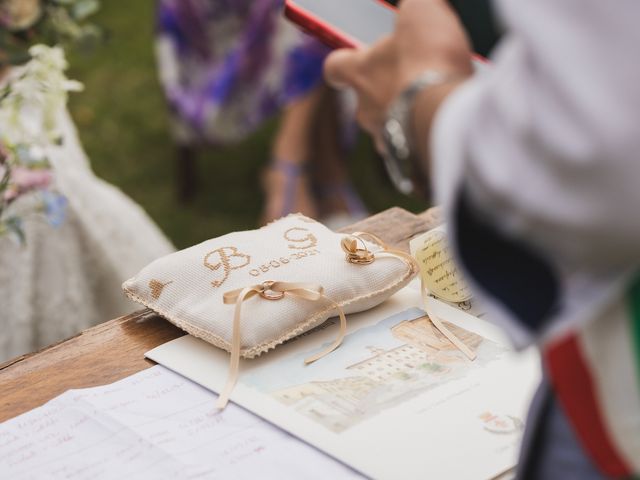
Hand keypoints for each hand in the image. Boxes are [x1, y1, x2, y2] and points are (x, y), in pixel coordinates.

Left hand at [324, 0, 472, 155]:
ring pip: (390, 125)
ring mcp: (386, 138)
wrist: (445, 114)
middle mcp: (365, 110)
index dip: (343, 62)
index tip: (349, 59)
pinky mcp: (408, 159)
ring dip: (407, 114)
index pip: (335, 68)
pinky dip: (423, 135)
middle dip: (386, 89)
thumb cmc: (426, 61)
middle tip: (413, 78)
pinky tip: (444, 125)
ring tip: (434, 103)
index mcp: (360, 73)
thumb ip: (416, 7)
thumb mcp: (421, 12)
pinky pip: (412, 145)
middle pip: (366, 99)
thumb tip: (419, 6)